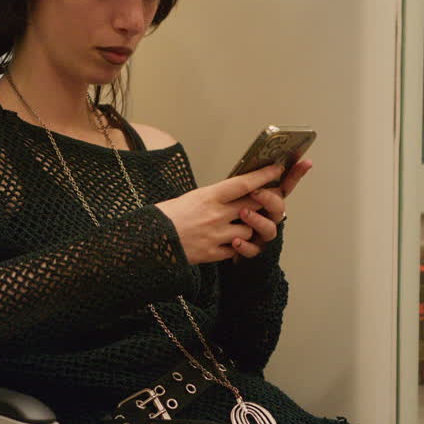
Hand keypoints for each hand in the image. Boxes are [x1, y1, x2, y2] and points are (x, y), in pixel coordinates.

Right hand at [155, 162, 286, 263]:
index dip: (263, 176)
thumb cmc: (165, 216)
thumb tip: (234, 194)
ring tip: (240, 225)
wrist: (147, 241)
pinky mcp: (212, 253)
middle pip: (253, 205)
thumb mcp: (190, 197)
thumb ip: (214, 197)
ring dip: (249, 228)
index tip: (276, 169)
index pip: (243, 183)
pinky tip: (231, 242)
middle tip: (269, 197)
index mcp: (208, 196)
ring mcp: (215, 235)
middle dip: (264, 201)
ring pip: (249, 230)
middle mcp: (215, 214)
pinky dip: (237, 246)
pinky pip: (236, 250)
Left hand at [231, 158, 312, 260]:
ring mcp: (262, 235)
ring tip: (243, 213)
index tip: (305, 163)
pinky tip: (236, 241)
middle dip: (269, 198)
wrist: (209, 243)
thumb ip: (243, 184)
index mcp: (266, 201)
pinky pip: (253, 250)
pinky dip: (245, 246)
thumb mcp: (229, 194)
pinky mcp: (252, 251)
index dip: (295, 175)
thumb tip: (249, 166)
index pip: (283, 186)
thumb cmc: (221, 214)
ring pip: (270, 229)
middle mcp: (268, 217)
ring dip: (257, 220)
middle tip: (255, 192)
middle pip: (278, 207)